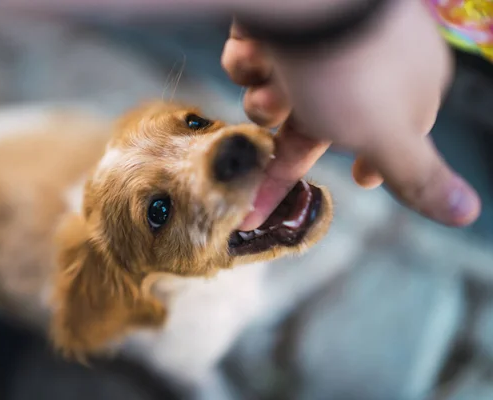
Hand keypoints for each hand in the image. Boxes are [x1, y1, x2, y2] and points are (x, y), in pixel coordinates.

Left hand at [222, 0, 480, 229]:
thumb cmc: (355, 73)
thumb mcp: (390, 137)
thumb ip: (419, 177)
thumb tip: (468, 213)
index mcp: (400, 88)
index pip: (386, 134)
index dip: (370, 160)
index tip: (361, 179)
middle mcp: (359, 63)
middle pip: (319, 120)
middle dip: (291, 145)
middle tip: (267, 173)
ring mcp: (314, 42)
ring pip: (280, 93)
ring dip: (266, 102)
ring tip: (269, 90)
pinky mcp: (273, 27)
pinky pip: (255, 59)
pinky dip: (248, 63)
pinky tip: (254, 52)